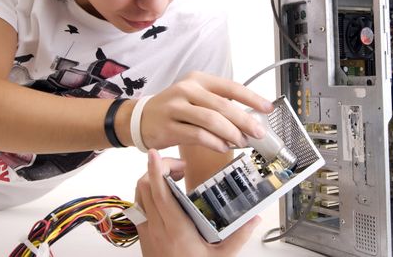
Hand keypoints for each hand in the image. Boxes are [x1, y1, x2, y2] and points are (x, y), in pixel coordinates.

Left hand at [135, 149, 260, 256]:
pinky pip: (139, 206)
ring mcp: (146, 231)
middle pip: (145, 187)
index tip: (156, 154)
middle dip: (158, 169)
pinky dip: (147, 193)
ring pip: (139, 194)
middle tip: (179, 167)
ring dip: (152, 180)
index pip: (160, 193)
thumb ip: (239, 237)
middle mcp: (157, 227)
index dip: (156, 170)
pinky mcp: (142, 235)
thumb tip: (253, 219)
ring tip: (173, 179)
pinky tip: (165, 196)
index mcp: (177, 229)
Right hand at [140, 71, 273, 151]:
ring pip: (211, 120)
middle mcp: (187, 89)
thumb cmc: (174, 109)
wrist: (140, 118)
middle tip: (259, 132)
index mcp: (198, 79)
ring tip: (242, 141)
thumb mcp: (196, 97)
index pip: (231, 87)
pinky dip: (215, 142)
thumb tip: (249, 118)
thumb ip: (219, 104)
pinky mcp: (168, 126)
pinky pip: (197, 135)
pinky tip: (223, 147)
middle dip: (245, 120)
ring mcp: (176, 107)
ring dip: (231, 133)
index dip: (252, 98)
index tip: (267, 108)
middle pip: (223, 105)